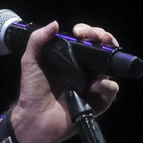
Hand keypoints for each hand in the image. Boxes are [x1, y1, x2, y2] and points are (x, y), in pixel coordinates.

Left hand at [9, 21, 122, 142]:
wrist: (33, 118)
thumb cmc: (32, 91)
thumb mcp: (30, 62)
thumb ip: (37, 41)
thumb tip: (55, 23)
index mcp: (71, 59)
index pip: (87, 40)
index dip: (88, 31)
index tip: (80, 32)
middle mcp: (85, 70)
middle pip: (103, 50)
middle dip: (105, 38)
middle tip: (97, 37)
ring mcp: (93, 85)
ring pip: (111, 67)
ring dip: (109, 58)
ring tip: (100, 57)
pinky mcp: (98, 101)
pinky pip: (110, 90)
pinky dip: (107, 86)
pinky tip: (95, 84)